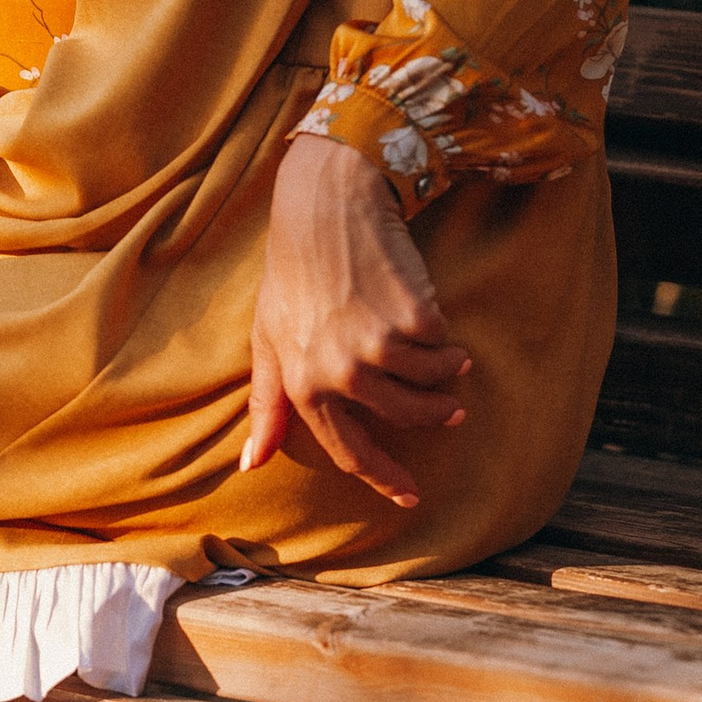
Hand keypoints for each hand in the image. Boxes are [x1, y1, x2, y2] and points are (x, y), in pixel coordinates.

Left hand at [246, 132, 468, 512]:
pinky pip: (444, 343)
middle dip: (435, 415)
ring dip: (447, 372)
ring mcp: (377, 347)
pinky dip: (443, 333)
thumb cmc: (293, 272)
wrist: (324, 205)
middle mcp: (339, 373)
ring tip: (447, 354)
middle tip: (451, 407)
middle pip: (406, 417)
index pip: (349, 451)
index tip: (411, 495)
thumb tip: (251, 463)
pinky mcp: (412, 319)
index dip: (384, 478)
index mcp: (302, 384)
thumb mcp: (268, 338)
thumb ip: (265, 403)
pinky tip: (425, 307)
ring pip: (433, 383)